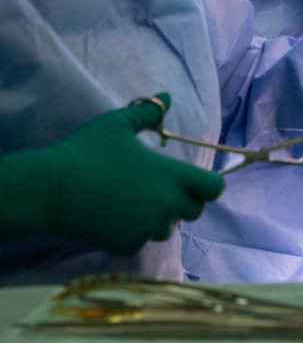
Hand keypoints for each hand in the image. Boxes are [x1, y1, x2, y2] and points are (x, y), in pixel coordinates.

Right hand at [0, 94, 224, 256]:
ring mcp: (146, 228)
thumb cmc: (86, 151)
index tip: (193, 181)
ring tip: (135, 204)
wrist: (49, 188)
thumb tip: (167, 97)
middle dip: (184, 203)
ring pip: (167, 229)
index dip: (207, 185)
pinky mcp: (125, 245)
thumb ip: (148, 112)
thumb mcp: (117, 123)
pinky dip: (132, 234)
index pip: (213, 189)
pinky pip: (140, 242)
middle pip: (194, 212)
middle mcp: (165, 204)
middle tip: (160, 191)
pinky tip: (113, 218)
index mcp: (170, 175)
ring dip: (159, 220)